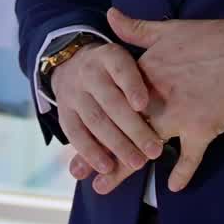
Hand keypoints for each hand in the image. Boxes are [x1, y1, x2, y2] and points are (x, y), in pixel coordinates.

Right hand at [50, 35, 164, 180]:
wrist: (70, 64)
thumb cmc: (113, 71)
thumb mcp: (127, 60)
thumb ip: (144, 74)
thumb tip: (160, 97)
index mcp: (109, 56)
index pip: (121, 69)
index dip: (132, 86)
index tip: (143, 105)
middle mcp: (89, 73)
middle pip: (111, 102)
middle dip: (134, 128)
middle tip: (155, 150)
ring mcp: (74, 93)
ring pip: (95, 121)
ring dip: (116, 145)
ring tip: (137, 163)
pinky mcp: (63, 113)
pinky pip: (75, 134)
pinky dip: (90, 153)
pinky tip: (107, 167)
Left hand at [74, 9, 223, 194]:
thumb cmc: (210, 39)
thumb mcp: (167, 30)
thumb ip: (135, 29)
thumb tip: (110, 14)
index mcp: (144, 74)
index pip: (114, 101)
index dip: (95, 119)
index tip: (76, 136)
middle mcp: (157, 97)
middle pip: (122, 128)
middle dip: (101, 151)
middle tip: (80, 173)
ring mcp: (179, 115)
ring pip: (145, 145)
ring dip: (125, 167)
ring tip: (104, 186)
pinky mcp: (203, 128)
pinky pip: (191, 156)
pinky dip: (184, 172)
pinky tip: (172, 187)